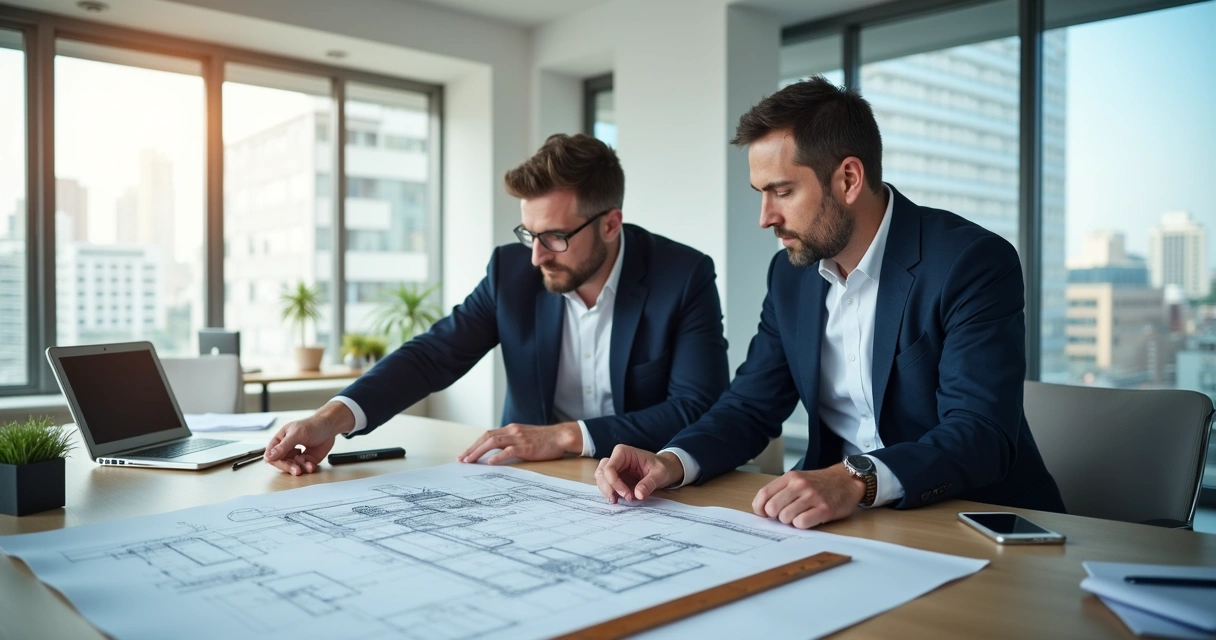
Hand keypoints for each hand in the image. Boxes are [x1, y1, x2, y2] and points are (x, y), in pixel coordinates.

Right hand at [263, 402, 353, 475]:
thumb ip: (283, 446)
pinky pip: (304, 467)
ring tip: (308, 466)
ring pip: (293, 467)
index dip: (275, 460)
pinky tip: (311, 465)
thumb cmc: (312, 425)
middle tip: (297, 470)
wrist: (330, 426)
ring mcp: (297, 455)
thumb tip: (269, 457)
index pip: (271, 454)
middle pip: (281, 463)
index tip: (283, 464)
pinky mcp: (307, 459)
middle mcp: (287, 448)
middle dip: (289, 467)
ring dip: (300, 468)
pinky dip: (308, 468)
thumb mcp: (296, 434)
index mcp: (280, 440)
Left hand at [457, 422, 581, 464]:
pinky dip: (497, 456)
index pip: (488, 435)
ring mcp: (519, 438)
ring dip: (479, 452)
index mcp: (511, 429)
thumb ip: (512, 441)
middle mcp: (512, 431)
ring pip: (493, 442)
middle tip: (461, 459)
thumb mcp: (525, 437)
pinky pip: (508, 451)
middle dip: (472, 448)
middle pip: (486, 437)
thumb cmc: (545, 440)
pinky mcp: (526, 447)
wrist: (562, 436)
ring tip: (469, 461)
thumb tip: (498, 452)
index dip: (475, 444)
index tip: (465, 454)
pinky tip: (489, 462)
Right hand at [594, 445, 684, 503]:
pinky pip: (606, 484)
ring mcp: (615, 468)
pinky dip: (609, 492)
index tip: (627, 495)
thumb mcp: (659, 474)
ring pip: (601, 479)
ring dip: (606, 491)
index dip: (614, 483)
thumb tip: (638, 495)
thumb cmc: (662, 467)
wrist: (665, 469)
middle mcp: (616, 458)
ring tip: (616, 501)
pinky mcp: (616, 477)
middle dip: (607, 488)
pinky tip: (617, 499)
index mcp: (624, 452)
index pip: (610, 468)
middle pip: (602, 473)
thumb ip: (649, 483)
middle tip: (617, 500)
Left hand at [752, 464, 865, 528]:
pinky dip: (801, 525)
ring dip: (790, 522)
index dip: (759, 508)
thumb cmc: (820, 484)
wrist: (847, 481)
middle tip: (785, 516)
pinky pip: (801, 523)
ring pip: (785, 517)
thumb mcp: (798, 480)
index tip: (764, 514)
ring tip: (799, 516)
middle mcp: (799, 485)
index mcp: (790, 477)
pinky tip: (808, 520)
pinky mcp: (824, 509)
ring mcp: (812, 496)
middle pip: (772, 508)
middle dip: (776, 516)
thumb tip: (764, 510)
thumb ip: (781, 491)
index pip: (763, 494)